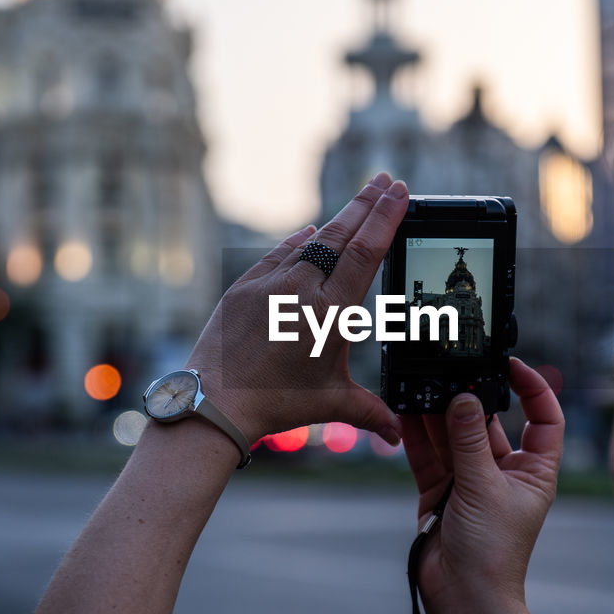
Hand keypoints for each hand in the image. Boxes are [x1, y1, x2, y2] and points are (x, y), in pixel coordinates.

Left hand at [187, 173, 408, 443]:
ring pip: (310, 241)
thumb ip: (372, 412)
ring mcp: (269, 284)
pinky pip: (278, 255)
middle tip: (387, 179)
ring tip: (359, 200)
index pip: (366, 252)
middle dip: (367, 204)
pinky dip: (299, 241)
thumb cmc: (276, 405)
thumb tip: (398, 434)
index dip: (385, 217)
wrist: (214, 403)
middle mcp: (301, 290)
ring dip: (337, 220)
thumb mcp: (331, 404)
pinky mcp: (244, 287)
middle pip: (341, 235)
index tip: (399, 192)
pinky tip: (311, 231)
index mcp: (330, 313)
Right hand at [402, 359, 563, 608]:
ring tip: (423, 385)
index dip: (533, 390)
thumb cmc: (493, 552)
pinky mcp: (439, 491)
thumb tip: (464, 398)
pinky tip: (405, 411)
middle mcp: (502, 473)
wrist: (463, 596)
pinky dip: (416, 435)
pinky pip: (428, 455)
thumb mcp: (484, 487)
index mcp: (533, 472)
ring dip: (438, 413)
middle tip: (451, 373)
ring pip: (453, 436)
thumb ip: (469, 441)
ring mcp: (469, 481)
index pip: (543, 420)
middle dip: (469, 399)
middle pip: (488, 424)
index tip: (511, 366)